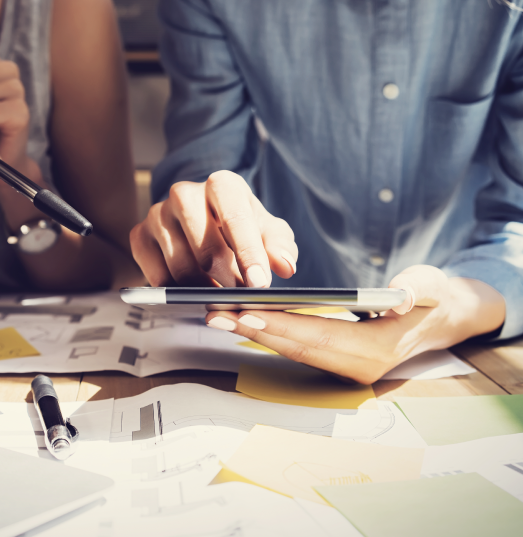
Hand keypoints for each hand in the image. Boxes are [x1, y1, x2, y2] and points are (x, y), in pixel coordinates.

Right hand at [130, 170, 296, 286]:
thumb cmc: (239, 228)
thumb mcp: (267, 232)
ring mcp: (157, 213)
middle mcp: (184, 193)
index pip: (235, 217)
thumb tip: (285, 266)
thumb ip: (280, 246)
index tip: (260, 283)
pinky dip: (177, 291)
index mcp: (221, 185)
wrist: (203, 224)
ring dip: (203, 289)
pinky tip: (191, 290)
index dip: (248, 253)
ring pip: (180, 267)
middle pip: (206, 249)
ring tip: (219, 294)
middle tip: (241, 297)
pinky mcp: (139, 235)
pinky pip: (157, 276)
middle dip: (228, 280)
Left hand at [205, 265, 505, 383]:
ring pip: (291, 350)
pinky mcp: (336, 361)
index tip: (245, 312)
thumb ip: (418, 290)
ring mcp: (345, 368)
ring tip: (218, 316)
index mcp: (378, 349)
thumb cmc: (433, 298)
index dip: (281, 325)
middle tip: (214, 314)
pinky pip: (296, 349)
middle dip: (253, 330)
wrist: (441, 320)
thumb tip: (401, 296)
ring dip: (253, 334)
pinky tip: (242, 320)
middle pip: (296, 347)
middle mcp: (357, 366)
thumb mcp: (433, 287)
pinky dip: (268, 335)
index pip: (319, 336)